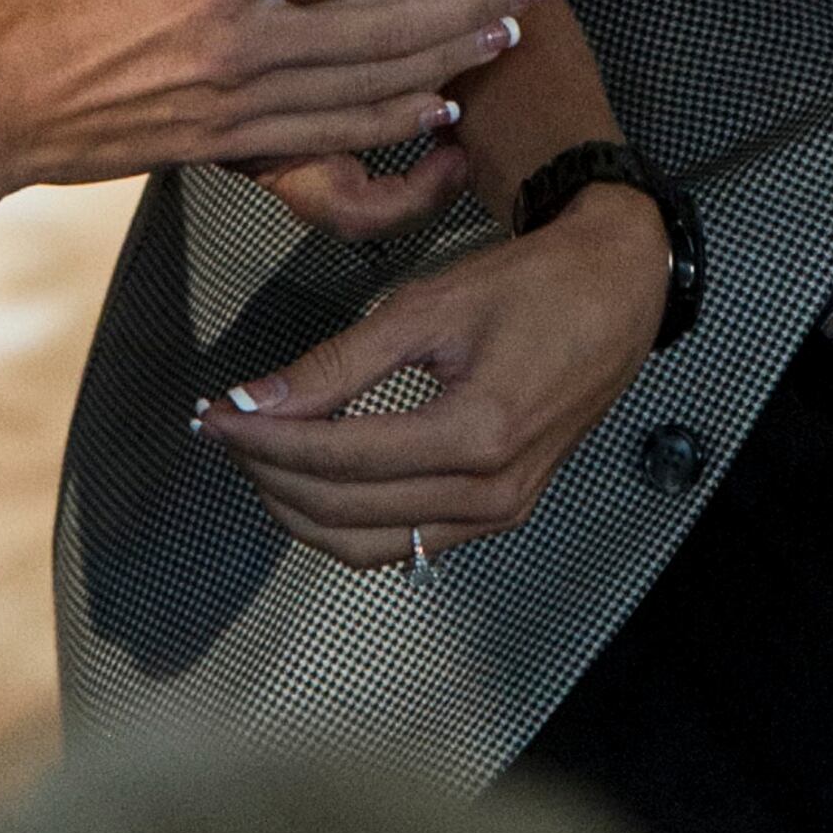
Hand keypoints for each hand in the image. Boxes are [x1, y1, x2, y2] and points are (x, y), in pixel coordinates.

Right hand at [0, 0, 568, 201]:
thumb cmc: (33, 3)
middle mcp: (243, 47)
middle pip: (387, 17)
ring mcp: (242, 106)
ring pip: (376, 81)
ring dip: (452, 52)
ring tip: (513, 23)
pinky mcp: (232, 146)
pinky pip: (335, 134)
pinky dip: (397, 119)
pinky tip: (440, 105)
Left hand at [195, 183, 668, 565]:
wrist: (617, 293)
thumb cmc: (531, 286)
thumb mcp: (428, 306)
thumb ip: (339, 362)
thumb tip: (257, 399)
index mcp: (477, 433)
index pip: (341, 458)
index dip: (266, 440)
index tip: (215, 414)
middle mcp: (491, 493)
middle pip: (347, 511)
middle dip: (271, 474)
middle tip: (226, 430)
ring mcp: (500, 514)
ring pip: (370, 546)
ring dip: (301, 509)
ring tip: (258, 456)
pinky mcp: (500, 515)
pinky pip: (406, 543)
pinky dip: (348, 522)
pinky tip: (313, 481)